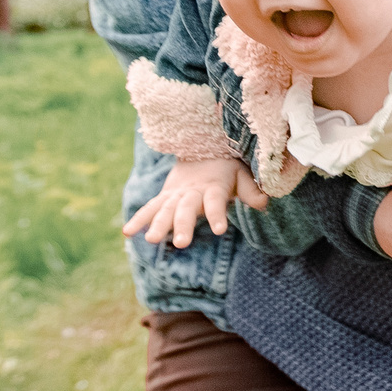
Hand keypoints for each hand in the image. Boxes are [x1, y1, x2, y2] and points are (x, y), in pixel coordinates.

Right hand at [125, 156, 264, 248]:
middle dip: (182, 225)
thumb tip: (264, 203)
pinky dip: (139, 218)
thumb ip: (251, 191)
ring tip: (150, 240)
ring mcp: (176, 193)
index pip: (216, 201)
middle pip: (186, 208)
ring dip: (158, 224)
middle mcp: (193, 190)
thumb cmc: (227, 169)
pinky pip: (150, 207)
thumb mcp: (242, 176)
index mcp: (213, 186)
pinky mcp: (165, 196)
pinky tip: (127, 233)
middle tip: (181, 243)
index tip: (220, 230)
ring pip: (165, 209)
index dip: (217, 214)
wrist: (203, 147)